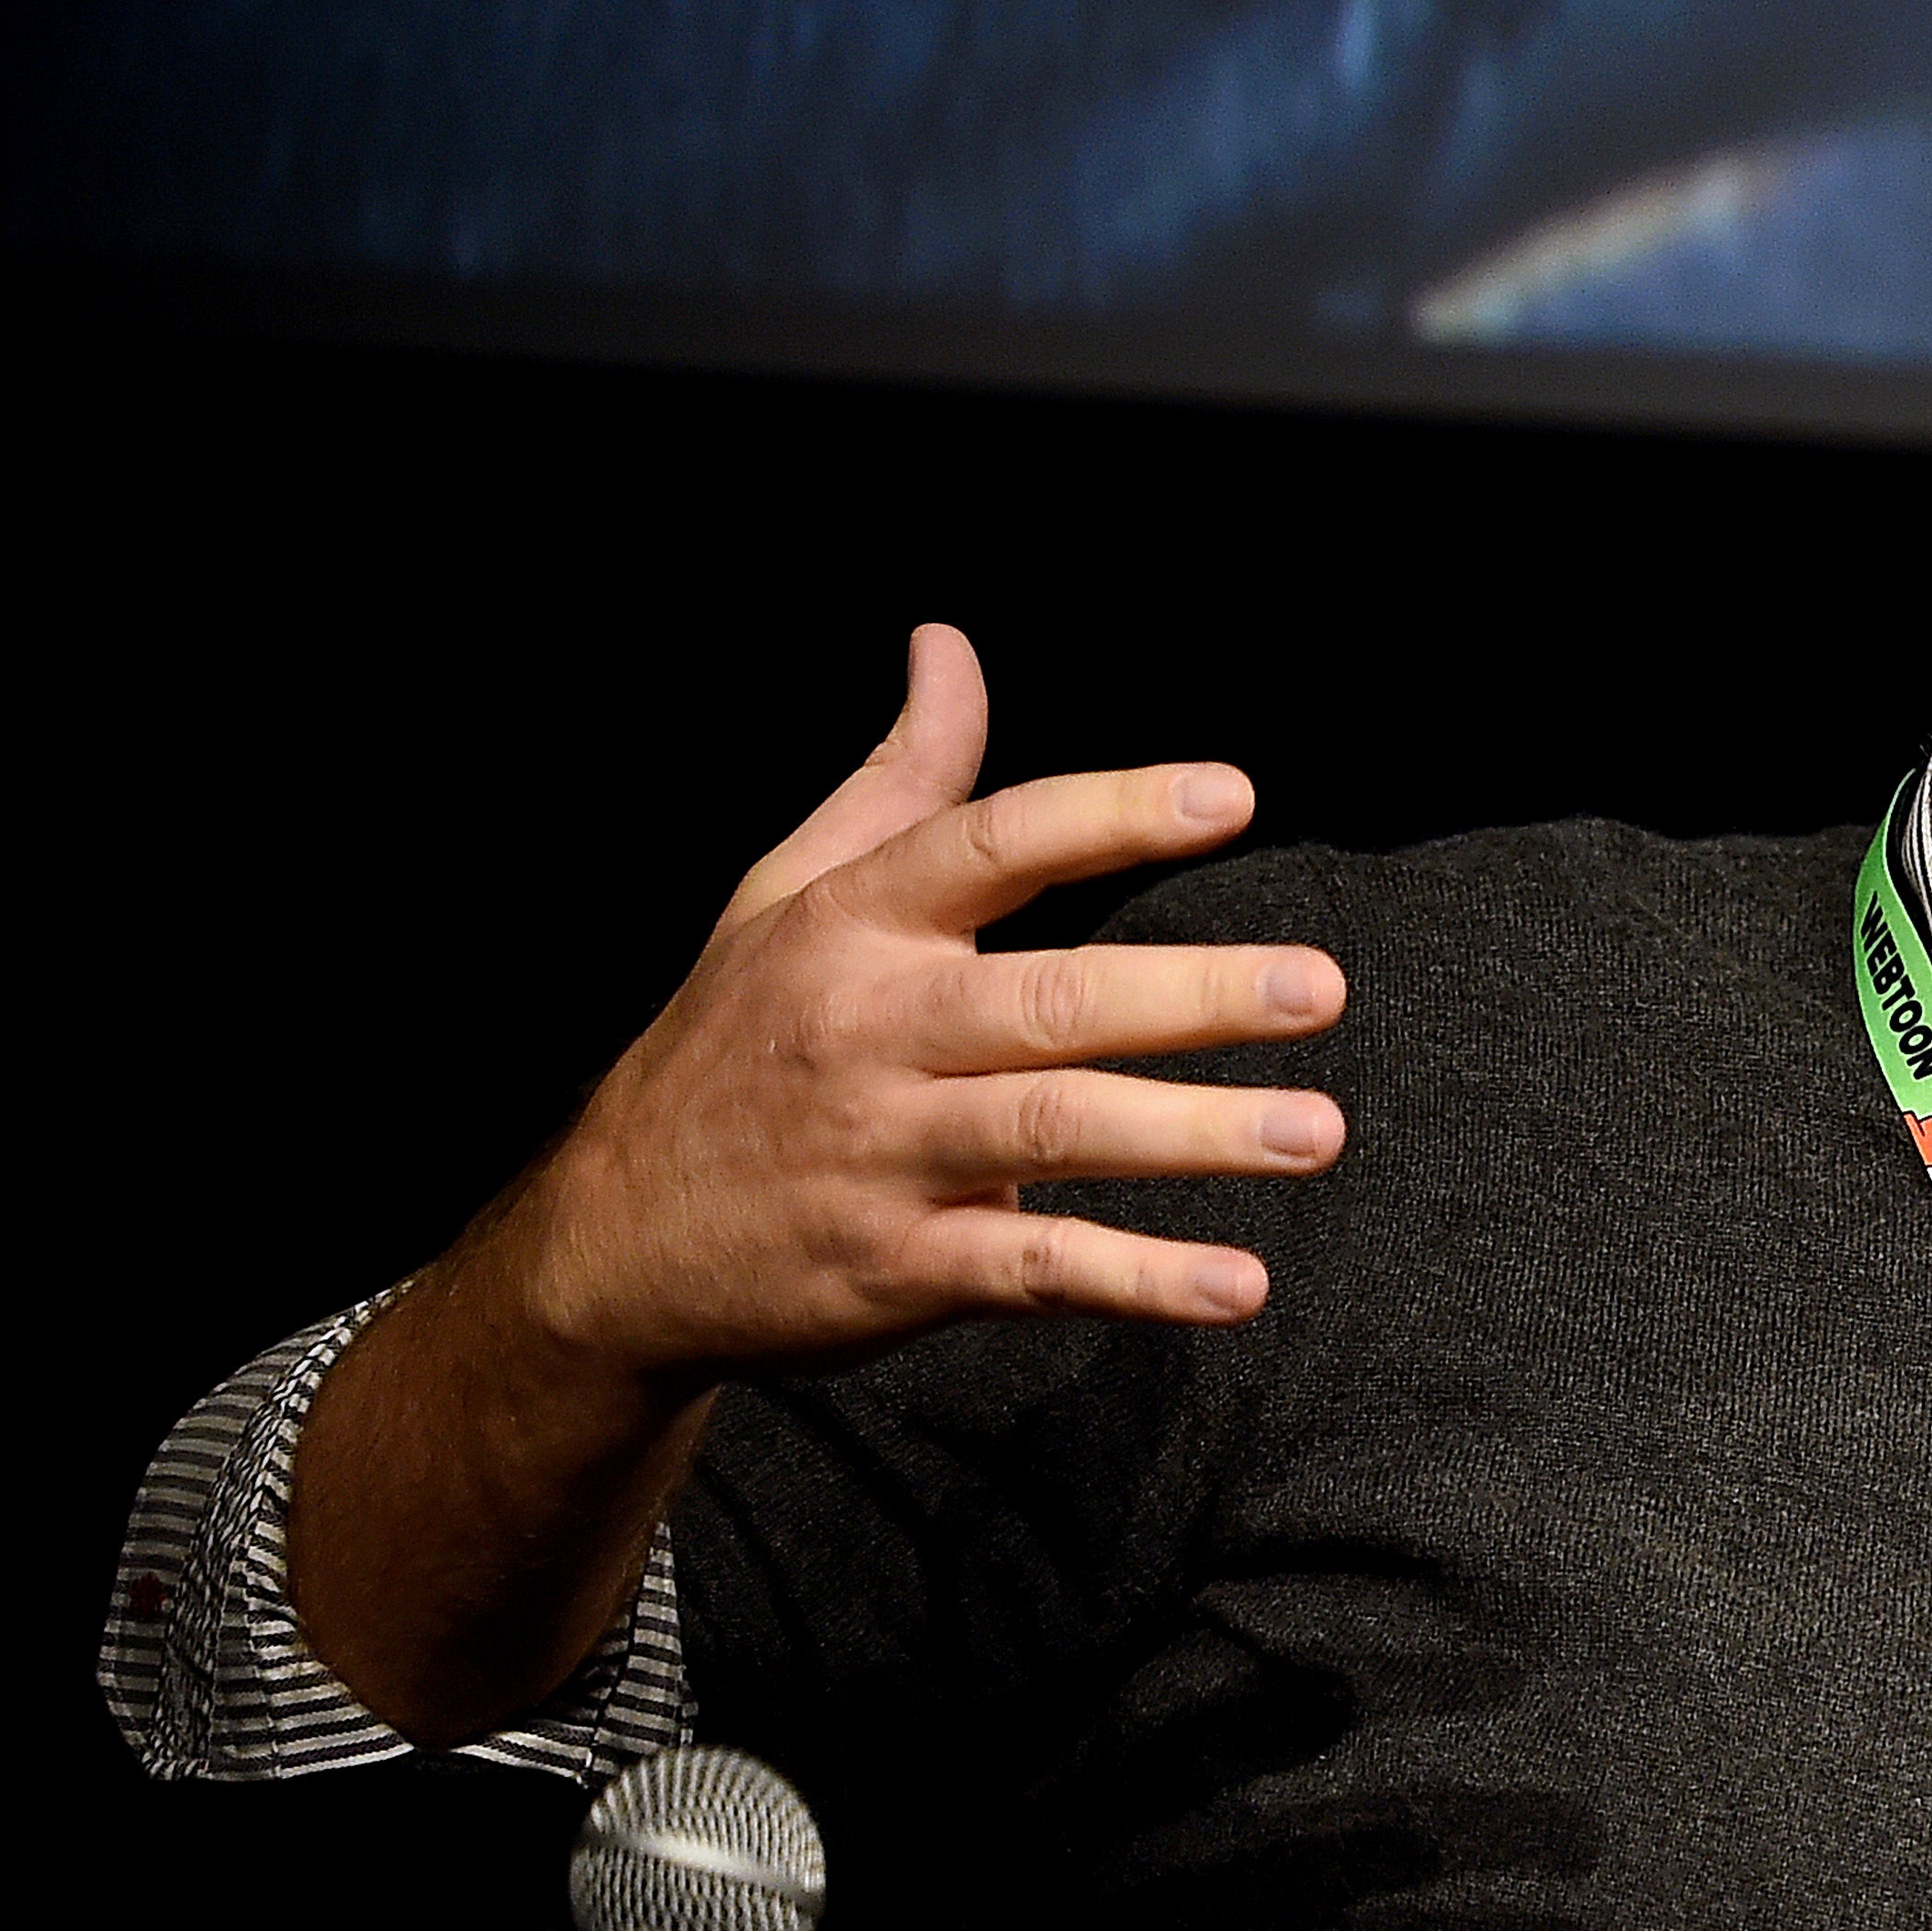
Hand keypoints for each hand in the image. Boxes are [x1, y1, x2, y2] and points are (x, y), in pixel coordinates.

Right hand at [502, 622, 1346, 1386]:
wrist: (611, 1241)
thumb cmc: (732, 1044)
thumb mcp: (784, 894)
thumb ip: (898, 781)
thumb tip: (949, 647)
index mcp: (854, 925)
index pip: (994, 846)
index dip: (1112, 813)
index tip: (1230, 796)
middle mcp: (871, 1031)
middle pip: (1050, 1001)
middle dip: (1193, 994)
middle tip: (1320, 984)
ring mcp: (884, 1155)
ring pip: (1056, 1131)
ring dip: (1194, 1135)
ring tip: (1316, 1131)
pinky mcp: (896, 1270)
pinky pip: (1033, 1269)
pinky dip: (1139, 1281)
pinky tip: (1237, 1283)